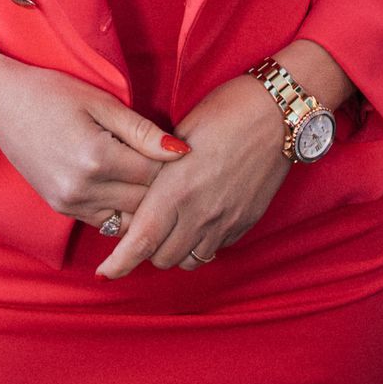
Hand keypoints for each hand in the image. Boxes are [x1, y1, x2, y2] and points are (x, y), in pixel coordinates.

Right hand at [0, 48, 190, 232]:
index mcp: (96, 158)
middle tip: (171, 164)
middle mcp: (82, 190)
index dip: (172, 163)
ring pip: (128, 218)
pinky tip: (126, 184)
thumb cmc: (53, 93)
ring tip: (149, 174)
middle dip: (162, 186)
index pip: (155, 175)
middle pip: (144, 201)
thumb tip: (182, 152)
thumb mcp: (101, 102)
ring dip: (143, 201)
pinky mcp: (62, 210)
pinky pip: (106, 221)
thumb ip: (142, 131)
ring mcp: (70, 204)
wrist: (1, 105)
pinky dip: (121, 207)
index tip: (180, 149)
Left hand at [94, 74, 290, 279]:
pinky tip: (197, 222)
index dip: (119, 263)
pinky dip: (199, 244)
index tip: (104, 272)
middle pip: (162, 258)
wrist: (278, 113)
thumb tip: (141, 189)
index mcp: (177, 189)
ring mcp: (226, 222)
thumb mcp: (180, 134)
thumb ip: (158, 170)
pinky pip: (214, 248)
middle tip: (141, 232)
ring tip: (169, 230)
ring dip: (173, 251)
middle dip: (146, 252)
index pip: (141, 242)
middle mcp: (200, 213)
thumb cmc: (225, 111)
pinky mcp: (244, 222)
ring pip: (189, 260)